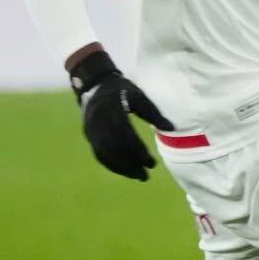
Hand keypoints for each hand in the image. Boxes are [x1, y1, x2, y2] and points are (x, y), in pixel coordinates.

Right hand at [67, 49, 173, 180]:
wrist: (95, 83)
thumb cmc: (121, 89)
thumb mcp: (138, 96)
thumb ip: (153, 112)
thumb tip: (170, 129)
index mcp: (113, 110)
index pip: (126, 137)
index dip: (139, 152)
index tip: (152, 163)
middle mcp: (99, 122)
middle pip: (115, 149)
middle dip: (131, 164)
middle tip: (145, 176)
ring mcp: (91, 130)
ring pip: (106, 154)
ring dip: (122, 168)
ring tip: (137, 176)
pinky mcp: (88, 135)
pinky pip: (99, 154)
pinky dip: (112, 164)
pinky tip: (124, 171)